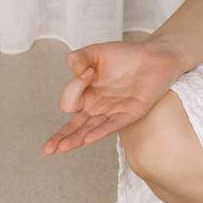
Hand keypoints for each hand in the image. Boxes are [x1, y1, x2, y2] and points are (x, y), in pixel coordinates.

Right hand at [42, 40, 182, 154]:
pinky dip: (100, 132)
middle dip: (61, 137)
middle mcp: (97, 107)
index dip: (73, 88)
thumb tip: (73, 69)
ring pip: (90, 130)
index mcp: (86, 95)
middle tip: (47, 149)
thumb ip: (79, 58)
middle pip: (75, 127)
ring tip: (62, 148)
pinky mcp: (130, 114)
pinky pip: (113, 125)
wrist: (155, 56)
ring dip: (76, 139)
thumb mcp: (96, 52)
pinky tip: (87, 139)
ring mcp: (113, 112)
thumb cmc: (125, 55)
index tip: (86, 71)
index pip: (70, 102)